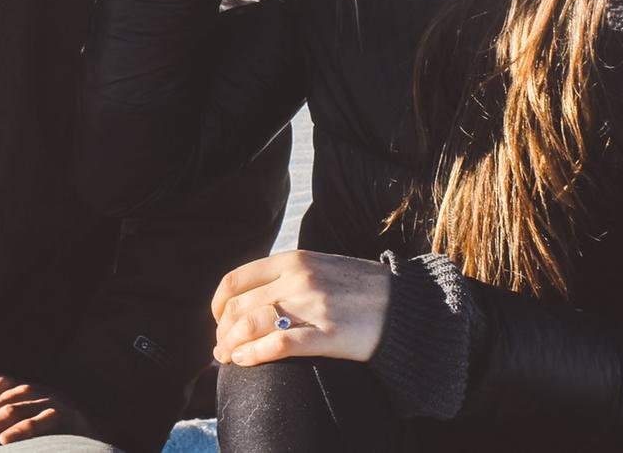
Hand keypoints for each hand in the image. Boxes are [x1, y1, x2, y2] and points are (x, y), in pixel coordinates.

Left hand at [0, 375, 107, 452]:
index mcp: (0, 389)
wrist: (94, 428)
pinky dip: (23, 431)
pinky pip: (42, 421)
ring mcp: (43, 400)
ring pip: (3, 415)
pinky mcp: (65, 414)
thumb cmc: (45, 427)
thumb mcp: (8, 416)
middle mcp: (19, 390)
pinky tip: (5, 443)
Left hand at [210, 250, 390, 366]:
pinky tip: (244, 362)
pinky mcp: (328, 334)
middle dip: (221, 332)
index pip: (235, 280)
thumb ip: (287, 276)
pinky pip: (278, 344)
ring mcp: (312, 305)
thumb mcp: (319, 266)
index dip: (219, 305)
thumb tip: (251, 298)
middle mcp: (298, 278)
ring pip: (250, 324)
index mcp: (293, 260)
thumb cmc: (359, 289)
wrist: (404, 304)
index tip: (219, 321)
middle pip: (238, 307)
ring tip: (228, 358)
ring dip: (231, 346)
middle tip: (220, 349)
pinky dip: (254, 354)